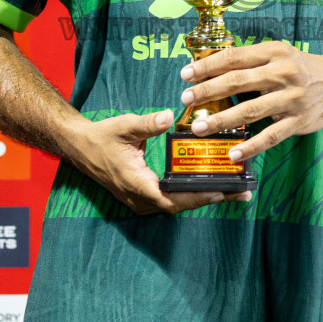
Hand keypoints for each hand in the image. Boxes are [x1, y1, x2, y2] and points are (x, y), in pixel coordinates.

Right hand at [64, 109, 249, 215]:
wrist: (80, 147)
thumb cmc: (102, 137)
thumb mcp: (124, 126)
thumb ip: (147, 123)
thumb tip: (167, 116)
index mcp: (136, 183)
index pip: (172, 198)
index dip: (197, 197)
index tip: (221, 192)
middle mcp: (140, 198)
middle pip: (180, 205)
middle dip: (211, 198)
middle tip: (241, 192)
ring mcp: (140, 200)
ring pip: (177, 205)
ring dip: (203, 198)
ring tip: (233, 191)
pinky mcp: (142, 197)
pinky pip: (171, 200)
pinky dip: (191, 195)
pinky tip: (209, 187)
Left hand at [178, 42, 322, 161]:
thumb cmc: (299, 68)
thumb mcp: (278, 54)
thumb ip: (249, 61)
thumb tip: (209, 69)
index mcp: (273, 53)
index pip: (234, 57)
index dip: (207, 66)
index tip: (186, 74)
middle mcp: (282, 73)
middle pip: (238, 82)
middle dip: (207, 91)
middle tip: (185, 99)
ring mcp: (291, 99)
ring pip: (250, 111)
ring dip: (221, 120)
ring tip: (199, 127)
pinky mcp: (298, 122)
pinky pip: (270, 136)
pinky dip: (250, 146)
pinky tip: (233, 153)